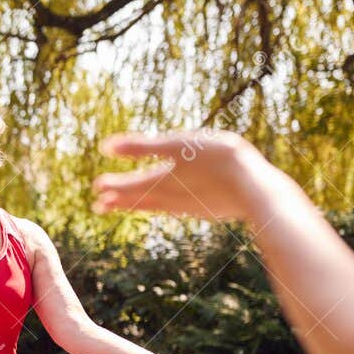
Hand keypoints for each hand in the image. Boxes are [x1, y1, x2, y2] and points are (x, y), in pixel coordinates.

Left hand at [92, 130, 273, 221]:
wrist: (257, 189)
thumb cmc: (217, 160)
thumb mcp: (177, 144)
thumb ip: (141, 146)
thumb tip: (106, 147)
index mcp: (162, 181)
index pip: (131, 185)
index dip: (113, 185)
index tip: (97, 187)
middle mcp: (172, 199)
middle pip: (141, 200)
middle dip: (120, 201)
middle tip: (100, 207)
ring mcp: (191, 206)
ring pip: (159, 206)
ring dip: (140, 205)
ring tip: (128, 205)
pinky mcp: (207, 209)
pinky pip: (178, 208)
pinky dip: (165, 206)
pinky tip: (170, 205)